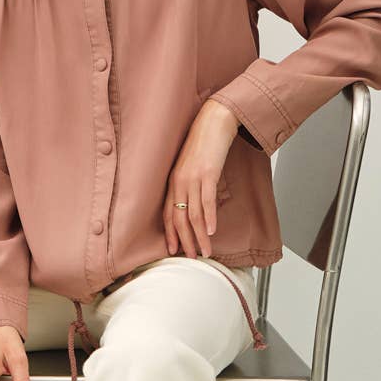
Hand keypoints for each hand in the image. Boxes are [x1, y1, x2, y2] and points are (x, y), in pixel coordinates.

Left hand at [163, 99, 239, 257]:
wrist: (213, 123)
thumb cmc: (203, 145)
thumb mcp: (190, 167)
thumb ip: (188, 185)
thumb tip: (193, 206)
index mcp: (172, 181)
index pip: (167, 214)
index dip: (170, 234)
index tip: (174, 251)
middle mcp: (179, 182)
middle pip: (179, 219)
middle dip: (186, 241)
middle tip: (193, 258)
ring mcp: (193, 178)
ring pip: (194, 214)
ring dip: (200, 236)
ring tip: (206, 252)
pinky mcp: (208, 173)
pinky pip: (207, 200)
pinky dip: (209, 218)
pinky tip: (212, 231)